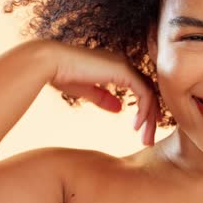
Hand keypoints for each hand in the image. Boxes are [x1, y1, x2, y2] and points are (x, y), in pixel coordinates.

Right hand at [44, 40, 160, 145]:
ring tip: (146, 139)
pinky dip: (144, 110)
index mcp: (114, 67)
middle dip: (151, 116)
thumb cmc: (63, 74)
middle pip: (147, 91)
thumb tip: (120, 108)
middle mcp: (123, 64)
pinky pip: (144, 92)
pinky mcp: (123, 71)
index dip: (144, 107)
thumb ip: (104, 98)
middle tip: (148, 139)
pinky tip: (137, 126)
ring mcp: (124, 66)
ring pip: (149, 93)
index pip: (139, 87)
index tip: (142, 127)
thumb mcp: (86, 90)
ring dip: (149, 118)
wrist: (52, 63)